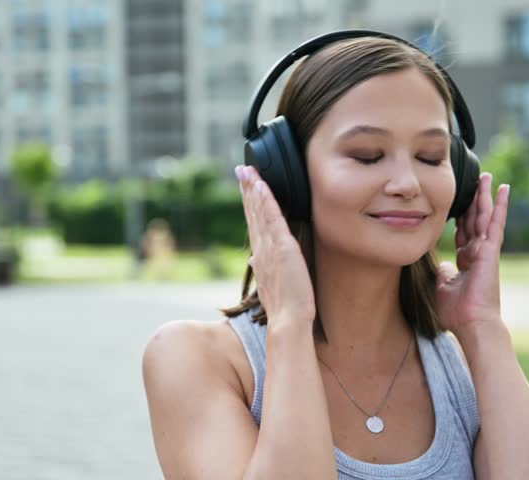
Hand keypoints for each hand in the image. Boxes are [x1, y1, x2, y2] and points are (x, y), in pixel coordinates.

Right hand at [236, 165, 315, 324]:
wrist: (288, 321)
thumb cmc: (284, 307)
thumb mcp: (270, 284)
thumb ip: (262, 268)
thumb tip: (254, 259)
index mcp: (260, 256)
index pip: (253, 224)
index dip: (248, 204)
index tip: (245, 187)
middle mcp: (261, 249)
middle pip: (252, 214)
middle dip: (247, 190)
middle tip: (241, 169)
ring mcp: (270, 248)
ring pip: (260, 213)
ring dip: (254, 190)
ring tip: (248, 171)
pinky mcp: (281, 248)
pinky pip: (272, 219)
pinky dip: (266, 202)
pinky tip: (262, 187)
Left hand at [435, 173, 509, 337]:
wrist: (471, 323)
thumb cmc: (457, 312)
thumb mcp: (442, 286)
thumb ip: (442, 271)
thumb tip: (440, 264)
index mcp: (466, 260)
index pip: (462, 232)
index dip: (459, 216)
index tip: (456, 202)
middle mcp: (477, 253)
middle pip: (474, 220)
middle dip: (473, 200)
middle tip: (475, 180)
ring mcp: (486, 250)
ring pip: (484, 216)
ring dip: (485, 196)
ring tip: (487, 177)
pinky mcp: (492, 250)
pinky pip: (495, 222)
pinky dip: (499, 205)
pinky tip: (502, 188)